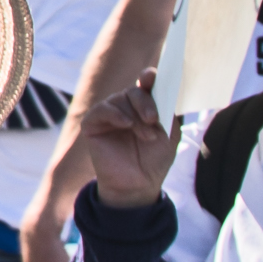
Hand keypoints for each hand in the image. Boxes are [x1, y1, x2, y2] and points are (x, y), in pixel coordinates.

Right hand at [70, 74, 178, 210]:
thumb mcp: (169, 133)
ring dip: (135, 116)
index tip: (151, 78)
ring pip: (119, 100)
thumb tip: (160, 90)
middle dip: (145, 102)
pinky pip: (101, 110)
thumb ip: (167, 110)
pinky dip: (114, 113)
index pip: (145, 84)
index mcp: (144, 106)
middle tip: (153, 120)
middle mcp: (125, 107)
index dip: (149, 77)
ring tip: (146, 136)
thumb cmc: (155, 159)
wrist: (139, 185)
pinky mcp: (93, 125)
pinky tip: (125, 124)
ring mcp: (108, 115)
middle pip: (133, 91)